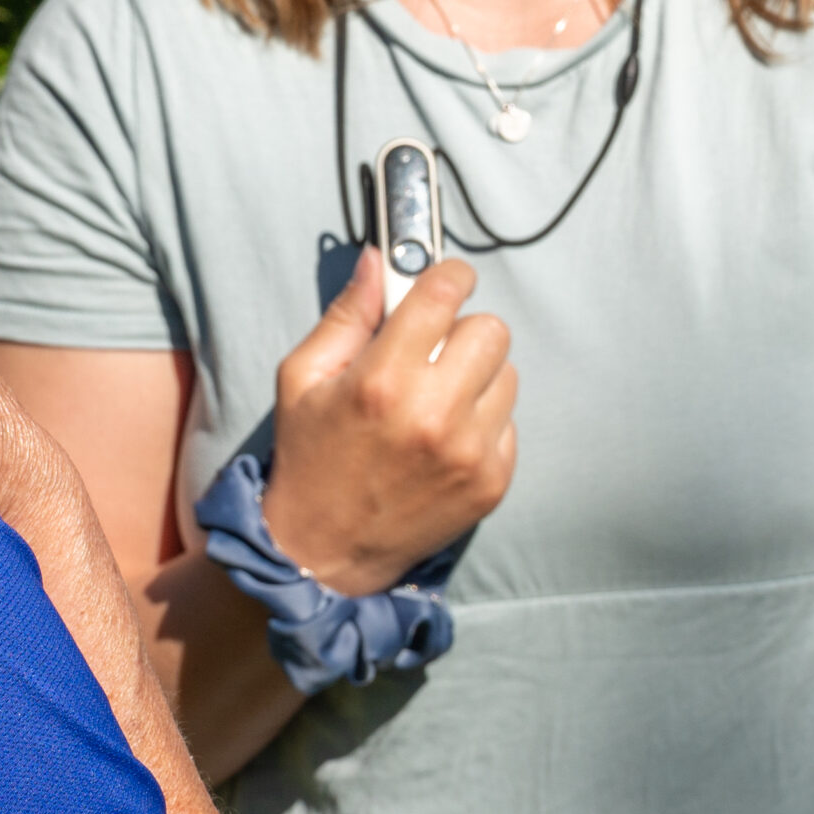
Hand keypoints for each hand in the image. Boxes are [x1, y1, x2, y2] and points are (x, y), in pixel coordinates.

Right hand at [260, 246, 516, 595]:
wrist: (324, 552)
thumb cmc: (309, 457)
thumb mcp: (303, 378)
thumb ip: (346, 316)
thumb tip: (379, 262)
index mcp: (382, 380)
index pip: (444, 295)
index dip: (449, 276)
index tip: (447, 281)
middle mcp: (434, 414)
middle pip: (491, 330)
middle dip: (462, 330)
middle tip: (433, 351)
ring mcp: (469, 452)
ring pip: (508, 374)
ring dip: (477, 376)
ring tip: (439, 399)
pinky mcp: (492, 482)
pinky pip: (510, 421)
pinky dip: (484, 421)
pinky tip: (446, 438)